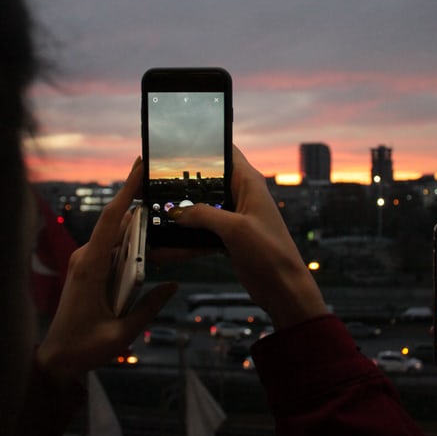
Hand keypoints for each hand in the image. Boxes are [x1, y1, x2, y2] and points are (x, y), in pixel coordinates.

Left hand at [36, 158, 176, 384]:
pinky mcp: (89, 269)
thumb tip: (174, 285)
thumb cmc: (85, 347)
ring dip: (139, 228)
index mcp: (91, 266)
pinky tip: (150, 247)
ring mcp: (86, 261)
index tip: (140, 165)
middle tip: (168, 194)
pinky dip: (132, 243)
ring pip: (117, 235)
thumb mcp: (122, 333)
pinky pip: (114, 248)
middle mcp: (86, 257)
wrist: (57, 358)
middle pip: (119, 223)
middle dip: (143, 207)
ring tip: (166, 222)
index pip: (112, 219)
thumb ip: (149, 308)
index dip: (127, 189)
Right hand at [167, 146, 327, 328]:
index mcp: (249, 182)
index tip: (175, 146)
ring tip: (153, 210)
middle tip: (153, 181)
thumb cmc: (271, 254)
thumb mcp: (236, 229)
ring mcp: (233, 216)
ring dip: (181, 211)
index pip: (225, 150)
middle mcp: (241, 194)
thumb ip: (204, 215)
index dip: (202, 146)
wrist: (283, 289)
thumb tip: (176, 212)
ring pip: (200, 205)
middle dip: (182, 181)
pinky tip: (165, 242)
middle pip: (206, 179)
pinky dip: (185, 235)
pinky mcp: (227, 235)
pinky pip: (200, 229)